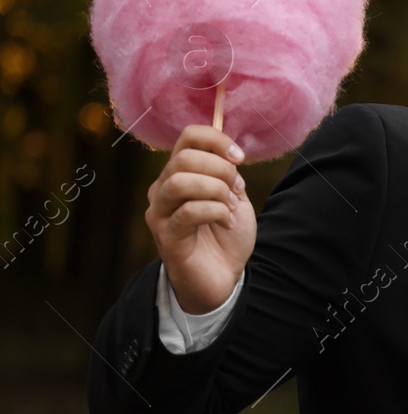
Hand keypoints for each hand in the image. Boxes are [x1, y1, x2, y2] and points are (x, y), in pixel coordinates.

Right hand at [146, 125, 256, 312]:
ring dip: (216, 191)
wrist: (223, 276)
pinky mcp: (167, 236)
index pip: (189, 137)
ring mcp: (161, 213)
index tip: (240, 158)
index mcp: (179, 174)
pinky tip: (228, 223)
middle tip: (237, 190)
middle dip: (220, 170)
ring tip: (231, 207)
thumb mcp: (234, 197)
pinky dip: (216, 212)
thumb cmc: (225, 235)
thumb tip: (230, 154)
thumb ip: (229, 174)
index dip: (217, 140)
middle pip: (183, 158)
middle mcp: (163, 189)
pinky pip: (189, 212)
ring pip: (180, 182)